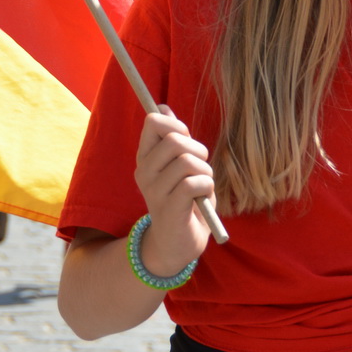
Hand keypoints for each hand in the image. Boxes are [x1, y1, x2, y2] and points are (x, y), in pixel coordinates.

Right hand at [133, 105, 214, 276]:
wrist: (177, 244)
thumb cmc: (183, 201)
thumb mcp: (178, 166)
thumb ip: (171, 139)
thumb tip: (162, 108)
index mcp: (145, 158)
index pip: (154, 123)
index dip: (177, 126)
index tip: (186, 141)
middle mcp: (144, 172)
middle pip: (174, 140)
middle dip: (198, 150)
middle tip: (201, 167)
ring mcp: (154, 191)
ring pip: (187, 161)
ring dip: (205, 171)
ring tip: (202, 186)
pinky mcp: (169, 208)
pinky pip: (195, 183)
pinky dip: (207, 187)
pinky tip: (202, 198)